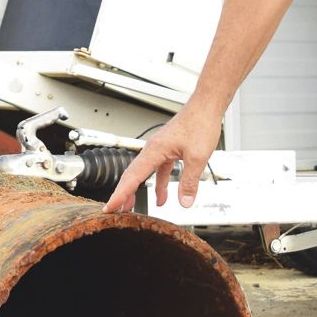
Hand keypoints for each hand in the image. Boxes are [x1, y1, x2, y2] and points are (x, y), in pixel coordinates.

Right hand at [102, 106, 222, 212]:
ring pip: (144, 173)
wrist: (206, 106)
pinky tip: (163, 196)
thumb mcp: (197, 158)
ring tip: (133, 206)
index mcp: (154, 150)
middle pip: (132, 175)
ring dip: (139, 190)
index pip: (132, 177)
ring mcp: (160, 148)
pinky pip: (159, 170)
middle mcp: (153, 148)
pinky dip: (159, 183)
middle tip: (115, 210)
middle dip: (123, 194)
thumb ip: (190, 182)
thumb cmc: (200, 123)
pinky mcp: (168, 149)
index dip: (120, 194)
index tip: (110, 207)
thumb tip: (184, 201)